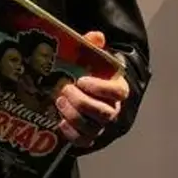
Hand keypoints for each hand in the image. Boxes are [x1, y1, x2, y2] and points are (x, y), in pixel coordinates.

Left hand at [54, 31, 128, 147]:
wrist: (82, 89)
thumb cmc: (88, 72)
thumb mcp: (91, 56)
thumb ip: (93, 45)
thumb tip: (97, 36)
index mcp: (117, 89)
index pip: (118, 93)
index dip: (100, 88)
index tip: (81, 80)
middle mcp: (112, 109)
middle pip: (104, 113)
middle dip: (82, 102)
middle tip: (65, 90)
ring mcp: (101, 125)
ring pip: (93, 128)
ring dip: (74, 116)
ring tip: (59, 102)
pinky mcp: (88, 136)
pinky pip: (83, 141)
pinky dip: (71, 134)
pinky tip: (60, 122)